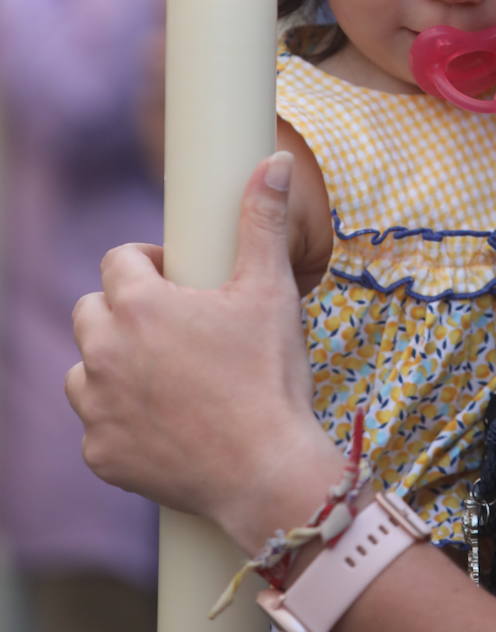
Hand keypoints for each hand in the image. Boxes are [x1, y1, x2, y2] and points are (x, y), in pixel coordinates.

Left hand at [67, 151, 340, 547]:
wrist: (268, 471)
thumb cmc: (269, 375)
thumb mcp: (270, 288)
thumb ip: (263, 219)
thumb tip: (275, 160)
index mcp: (139, 305)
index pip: (117, 261)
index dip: (148, 264)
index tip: (178, 278)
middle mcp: (104, 353)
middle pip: (92, 311)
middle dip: (124, 311)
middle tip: (175, 325)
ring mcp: (97, 408)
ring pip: (85, 368)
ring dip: (112, 363)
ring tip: (163, 372)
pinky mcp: (101, 456)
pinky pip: (97, 424)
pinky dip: (120, 419)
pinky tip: (163, 420)